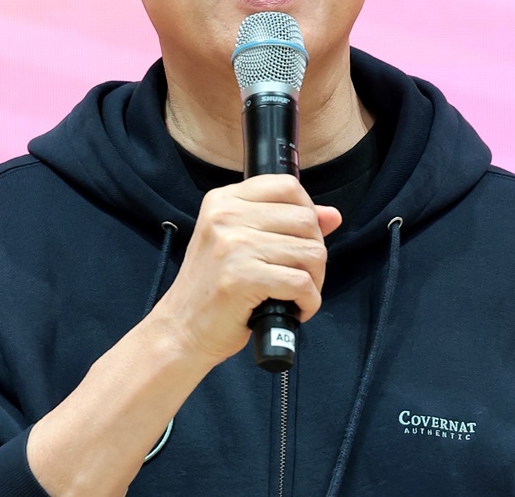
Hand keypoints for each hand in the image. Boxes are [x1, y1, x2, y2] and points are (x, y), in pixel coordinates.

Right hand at [149, 174, 341, 366]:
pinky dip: (309, 302)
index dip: (308, 211)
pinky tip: (294, 309)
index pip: (287, 186)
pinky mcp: (242, 277)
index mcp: (224, 200)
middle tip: (299, 275)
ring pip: (311, 253)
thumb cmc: (214, 287)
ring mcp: (233, 245)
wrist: (181, 329)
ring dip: (314, 281)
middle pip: (306, 220)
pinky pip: (302, 283)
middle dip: (315, 252)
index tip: (302, 237)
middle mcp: (226, 216)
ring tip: (295, 294)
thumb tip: (332, 215)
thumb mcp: (240, 243)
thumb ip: (284, 223)